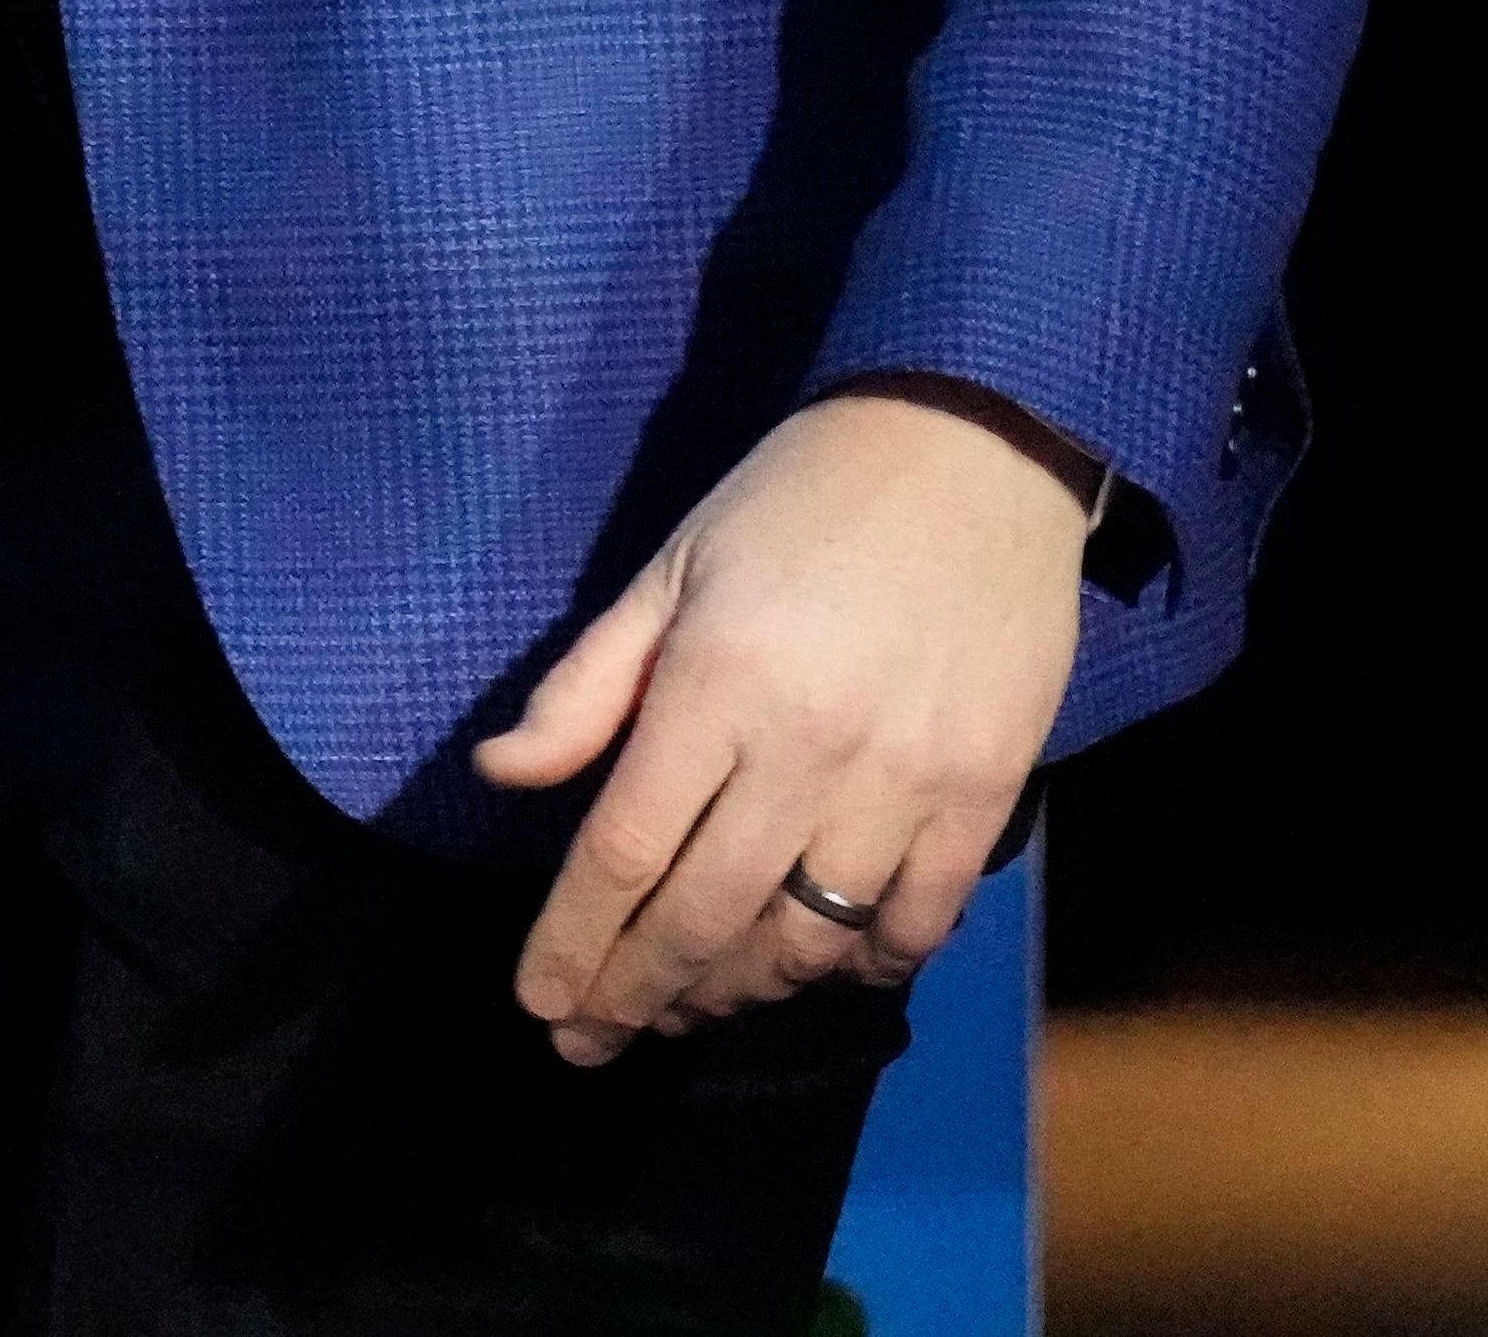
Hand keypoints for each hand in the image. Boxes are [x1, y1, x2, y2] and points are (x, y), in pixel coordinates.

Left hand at [468, 385, 1091, 1062]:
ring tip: (692, 1005)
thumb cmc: (798, 497)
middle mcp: (807, 750)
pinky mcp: (986, 793)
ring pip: (809, 939)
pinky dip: (865, 965)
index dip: (574, 943)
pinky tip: (820, 970)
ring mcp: (905, 781)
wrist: (974, 447)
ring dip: (740, 990)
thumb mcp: (669, 568)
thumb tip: (500, 773)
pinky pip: (918, 922)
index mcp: (715, 686)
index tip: (539, 1004)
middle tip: (593, 1039)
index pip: (623, 852)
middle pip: (705, 917)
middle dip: (637, 994)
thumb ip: (586, 685)